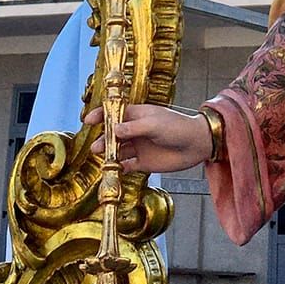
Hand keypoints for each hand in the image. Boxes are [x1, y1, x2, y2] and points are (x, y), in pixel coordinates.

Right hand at [85, 103, 212, 171]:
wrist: (196, 144)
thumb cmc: (177, 127)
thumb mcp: (153, 124)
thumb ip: (133, 128)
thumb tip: (113, 130)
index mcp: (136, 115)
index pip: (114, 113)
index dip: (100, 115)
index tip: (88, 120)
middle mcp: (134, 131)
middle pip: (112, 134)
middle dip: (102, 138)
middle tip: (96, 146)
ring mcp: (138, 146)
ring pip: (116, 150)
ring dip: (108, 153)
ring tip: (102, 157)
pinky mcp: (143, 162)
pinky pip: (126, 166)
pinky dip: (118, 168)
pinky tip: (114, 170)